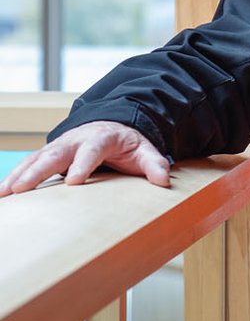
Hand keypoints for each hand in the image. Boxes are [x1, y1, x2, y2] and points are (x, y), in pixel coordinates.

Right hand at [0, 121, 170, 195]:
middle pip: (54, 154)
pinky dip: (13, 177)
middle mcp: (75, 140)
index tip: (74, 181)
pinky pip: (27, 165)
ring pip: (35, 159)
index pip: (91, 150)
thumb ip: (154, 164)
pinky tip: (2, 193)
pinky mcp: (47, 155)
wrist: (112, 126)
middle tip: (22, 189)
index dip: (82, 164)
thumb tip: (163, 181)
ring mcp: (58, 147)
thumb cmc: (127, 143)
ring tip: (4, 194)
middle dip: (37, 171)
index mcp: (100, 138)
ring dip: (18, 175)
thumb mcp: (145, 150)